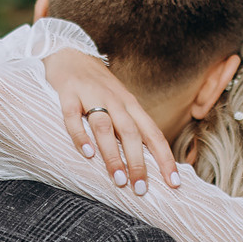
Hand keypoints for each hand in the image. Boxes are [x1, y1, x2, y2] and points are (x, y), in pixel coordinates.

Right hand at [44, 47, 179, 194]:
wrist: (69, 52)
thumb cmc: (96, 86)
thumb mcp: (119, 103)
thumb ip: (129, 127)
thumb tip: (146, 162)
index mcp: (131, 105)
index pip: (153, 134)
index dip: (165, 158)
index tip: (174, 183)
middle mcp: (115, 100)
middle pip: (131, 133)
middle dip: (138, 163)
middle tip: (141, 189)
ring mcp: (91, 95)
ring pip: (106, 127)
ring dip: (113, 155)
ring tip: (119, 179)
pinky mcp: (68, 93)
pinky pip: (73, 116)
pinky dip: (81, 135)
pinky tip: (87, 154)